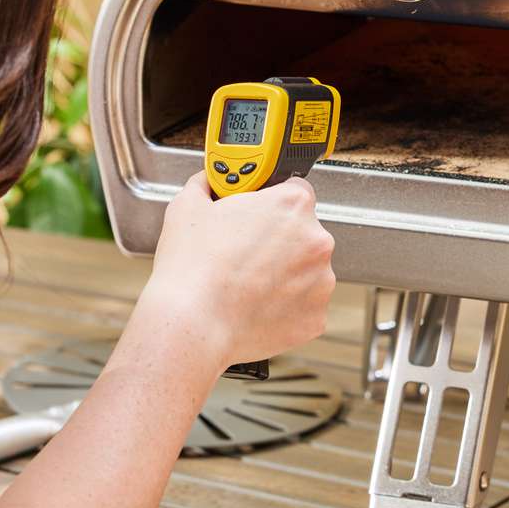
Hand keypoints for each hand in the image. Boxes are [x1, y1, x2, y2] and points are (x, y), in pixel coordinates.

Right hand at [143, 172, 334, 368]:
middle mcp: (316, 241)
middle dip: (278, 241)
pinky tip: (255, 306)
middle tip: (244, 253)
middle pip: (303, 233)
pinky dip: (285, 308)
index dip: (272, 201)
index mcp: (292, 205)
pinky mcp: (315, 318)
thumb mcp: (188, 208)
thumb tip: (207, 182)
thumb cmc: (192, 270)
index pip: (295, 190)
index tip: (258, 213)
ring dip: (284, 275)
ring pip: (306, 272)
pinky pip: (304, 307)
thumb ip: (206, 185)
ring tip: (246, 283)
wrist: (192, 326)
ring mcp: (320, 282)